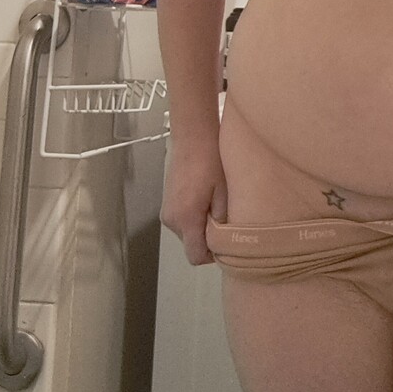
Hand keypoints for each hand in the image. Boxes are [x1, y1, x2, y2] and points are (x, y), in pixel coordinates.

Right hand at [160, 136, 228, 266]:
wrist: (193, 135)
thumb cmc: (211, 160)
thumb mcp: (225, 193)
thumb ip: (223, 222)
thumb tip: (225, 242)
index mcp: (185, 219)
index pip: (195, 256)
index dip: (212, 254)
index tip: (226, 241)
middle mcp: (171, 219)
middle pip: (191, 245)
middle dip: (208, 238)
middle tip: (224, 217)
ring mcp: (166, 210)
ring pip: (187, 232)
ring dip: (201, 226)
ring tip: (215, 203)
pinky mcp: (167, 202)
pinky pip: (182, 220)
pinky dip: (194, 216)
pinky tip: (205, 197)